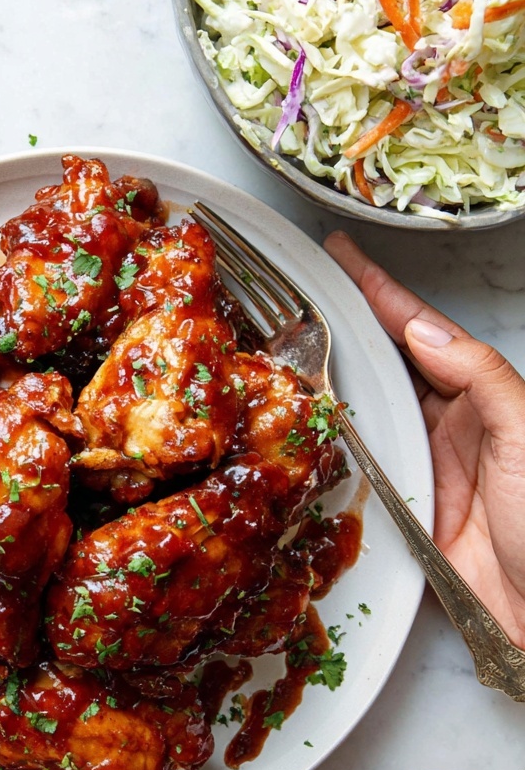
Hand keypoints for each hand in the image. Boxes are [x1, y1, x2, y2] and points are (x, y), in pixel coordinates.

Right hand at [325, 231, 524, 647]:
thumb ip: (481, 381)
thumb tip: (424, 332)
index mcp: (482, 399)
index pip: (421, 334)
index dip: (382, 293)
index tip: (344, 256)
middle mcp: (448, 428)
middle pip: (386, 366)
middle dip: (346, 327)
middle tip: (298, 294)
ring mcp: (422, 470)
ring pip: (366, 414)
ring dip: (330, 383)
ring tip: (286, 349)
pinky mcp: (402, 514)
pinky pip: (357, 471)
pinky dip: (329, 448)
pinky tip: (302, 431)